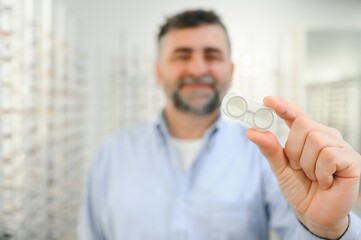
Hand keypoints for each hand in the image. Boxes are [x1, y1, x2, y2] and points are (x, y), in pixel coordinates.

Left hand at [246, 96, 360, 238]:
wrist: (314, 214)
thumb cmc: (300, 189)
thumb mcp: (280, 168)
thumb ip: (269, 149)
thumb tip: (252, 131)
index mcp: (308, 136)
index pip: (296, 115)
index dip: (282, 106)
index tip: (267, 101)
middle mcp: (325, 136)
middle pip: (303, 126)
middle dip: (294, 151)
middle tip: (300, 169)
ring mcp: (340, 147)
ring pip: (316, 140)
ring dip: (307, 165)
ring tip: (314, 177)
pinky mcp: (352, 160)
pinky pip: (328, 156)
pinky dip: (321, 173)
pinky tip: (326, 182)